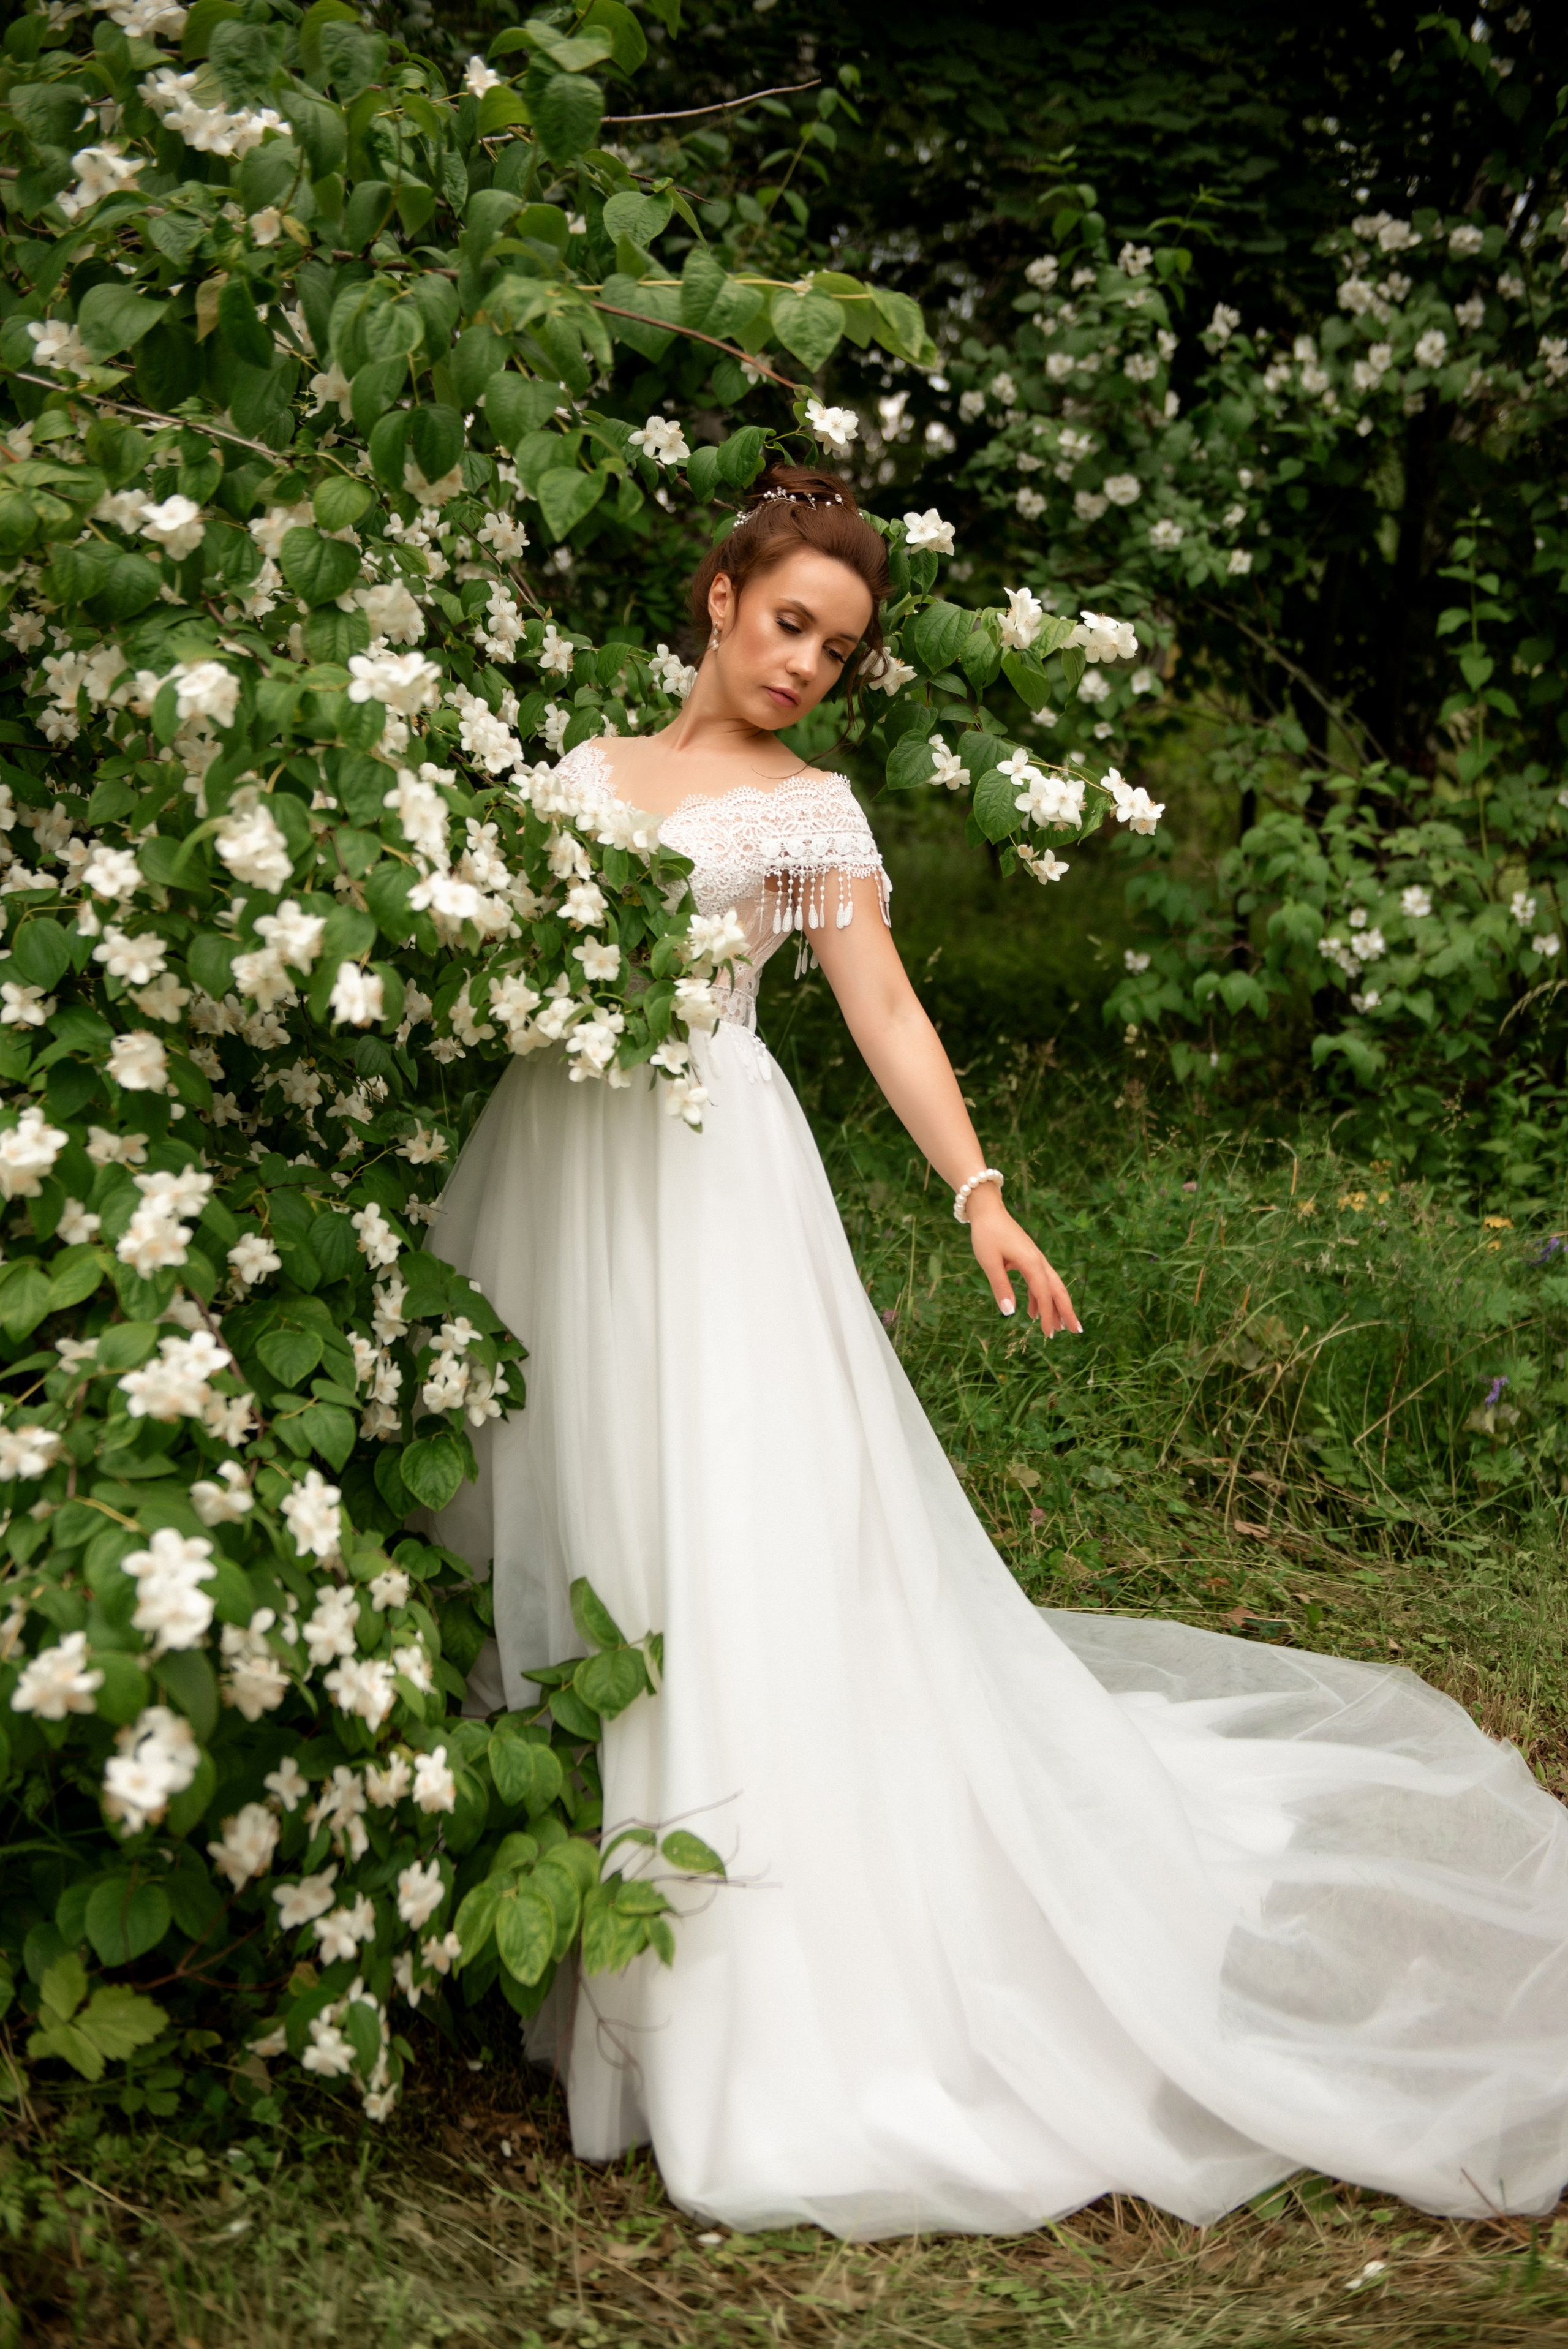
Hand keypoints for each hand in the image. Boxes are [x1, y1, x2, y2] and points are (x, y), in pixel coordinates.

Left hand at [965, 1186, 1081, 1333]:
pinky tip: (1032, 1313)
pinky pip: (1040, 1281)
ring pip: (1052, 1286)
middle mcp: (1038, 1261)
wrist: (988, 1210)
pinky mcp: (1029, 1259)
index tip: (1049, 1334)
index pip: (1044, 1293)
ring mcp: (1036, 1259)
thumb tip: (1009, 1313)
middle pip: (1058, 1290)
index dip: (1048, 1315)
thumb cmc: (987, 1234)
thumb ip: (1000, 1286)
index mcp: (1031, 1262)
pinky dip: (1039, 1298)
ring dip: (1056, 1306)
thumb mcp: (990, 1262)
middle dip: (1067, 1311)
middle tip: (1076, 1331)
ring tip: (1059, 1328)